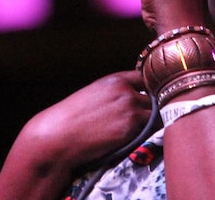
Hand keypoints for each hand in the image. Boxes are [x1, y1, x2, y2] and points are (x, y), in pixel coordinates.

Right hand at [18, 71, 151, 170]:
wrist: (58, 136)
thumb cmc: (72, 118)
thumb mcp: (95, 94)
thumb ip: (116, 92)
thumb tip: (134, 97)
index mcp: (116, 80)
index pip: (145, 78)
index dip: (149, 88)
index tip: (150, 97)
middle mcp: (126, 91)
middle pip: (155, 96)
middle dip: (153, 106)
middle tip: (146, 118)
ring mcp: (130, 109)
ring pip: (156, 113)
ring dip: (152, 121)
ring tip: (143, 129)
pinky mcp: (131, 127)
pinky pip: (150, 128)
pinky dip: (148, 132)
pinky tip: (137, 137)